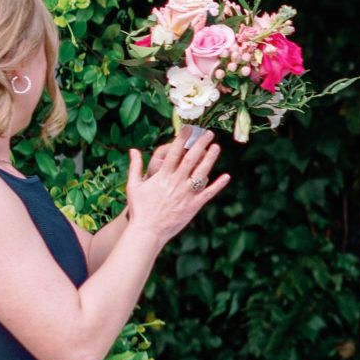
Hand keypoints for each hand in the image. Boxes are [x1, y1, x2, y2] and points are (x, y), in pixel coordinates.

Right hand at [124, 131, 229, 245]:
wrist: (147, 231)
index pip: (174, 153)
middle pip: (190, 159)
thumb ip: (135, 166)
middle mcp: (175, 183)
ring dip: (210, 159)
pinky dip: (218, 185)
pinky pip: (208, 193)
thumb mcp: (133, 185)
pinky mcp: (193, 206)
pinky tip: (226, 176)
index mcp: (162, 176)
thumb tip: (133, 149)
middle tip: (209, 133)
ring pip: (201, 173)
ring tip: (216, 147)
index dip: (182, 139)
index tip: (189, 129)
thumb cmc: (139, 208)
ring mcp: (186, 194)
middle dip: (200, 144)